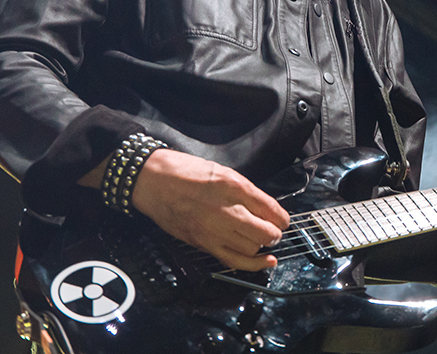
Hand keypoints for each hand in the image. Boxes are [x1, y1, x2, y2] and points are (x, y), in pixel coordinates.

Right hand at [130, 150, 290, 270]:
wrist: (153, 181)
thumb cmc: (185, 172)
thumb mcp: (223, 171)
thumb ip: (246, 191)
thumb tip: (266, 208)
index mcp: (233, 186)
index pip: (270, 208)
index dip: (281, 217)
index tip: (283, 220)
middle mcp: (226, 210)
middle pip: (265, 232)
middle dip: (274, 234)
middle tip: (275, 231)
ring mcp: (213, 229)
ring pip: (252, 248)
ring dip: (262, 246)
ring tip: (262, 241)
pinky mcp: (202, 243)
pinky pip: (233, 260)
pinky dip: (252, 264)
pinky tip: (263, 261)